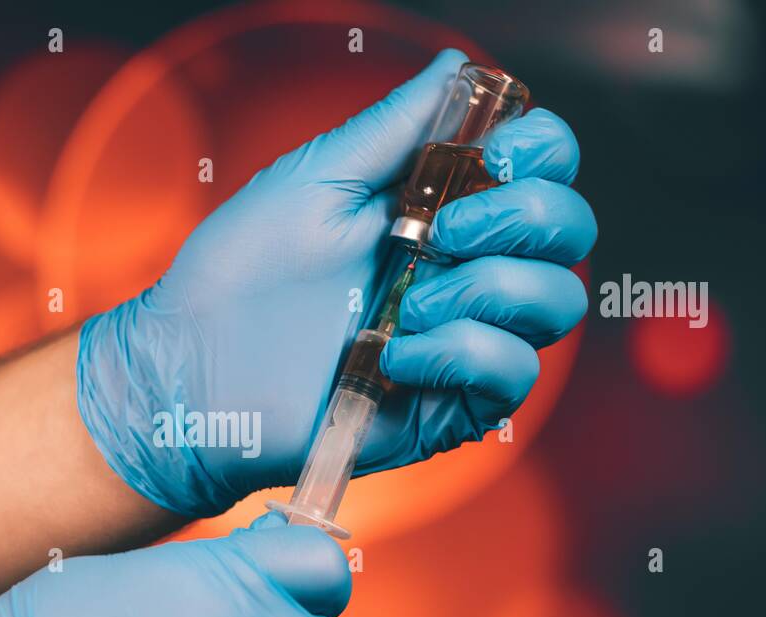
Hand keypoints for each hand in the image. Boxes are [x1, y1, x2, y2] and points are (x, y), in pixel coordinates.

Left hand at [77, 49, 596, 516]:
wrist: (194, 373)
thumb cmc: (238, 275)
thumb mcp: (314, 182)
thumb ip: (393, 127)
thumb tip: (457, 65)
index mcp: (441, 207)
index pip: (544, 168)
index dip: (544, 150)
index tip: (494, 155)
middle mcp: (466, 269)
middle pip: (570, 230)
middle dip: (521, 219)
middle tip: (437, 234)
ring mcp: (465, 337)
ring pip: (556, 302)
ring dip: (485, 292)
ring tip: (405, 306)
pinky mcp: (452, 402)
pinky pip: (514, 371)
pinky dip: (462, 353)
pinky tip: (394, 358)